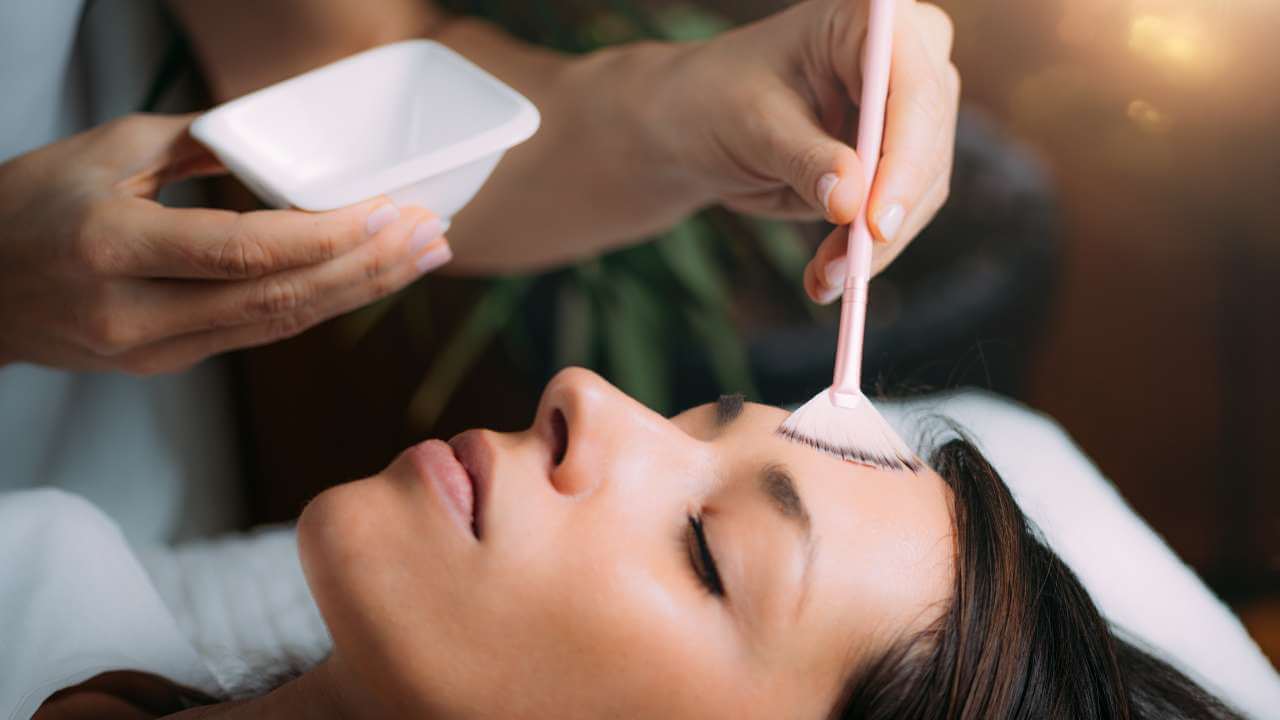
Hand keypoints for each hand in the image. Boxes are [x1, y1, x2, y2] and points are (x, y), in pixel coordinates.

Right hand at [0, 113, 452, 373]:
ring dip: (358, 293)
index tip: (386, 211)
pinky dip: (317, 306)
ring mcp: (151, 350)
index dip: (325, 237)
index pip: (243, 250)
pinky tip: (362, 281)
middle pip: (278, 300)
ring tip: (418, 261)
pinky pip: (257, 334)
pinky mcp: (165, 365)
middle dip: (367, 269)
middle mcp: (134, 311)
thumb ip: (196, 142)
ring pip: (278, 327)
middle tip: (430, 237)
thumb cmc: (24, 208)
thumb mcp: (101, 151)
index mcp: (112, 245)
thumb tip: (276, 133)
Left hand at [663, 0, 958, 302]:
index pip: (912, 89)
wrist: (704, 122)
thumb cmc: (719, 101)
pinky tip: (828, 277)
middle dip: (886, 216)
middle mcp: (905, 55)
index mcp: (869, 20)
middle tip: (842, 271)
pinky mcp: (901, 155)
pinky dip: (867, 249)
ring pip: (922, 187)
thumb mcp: (753, 127)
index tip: (875, 224)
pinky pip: (902, 210)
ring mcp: (909, 107)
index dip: (903, 161)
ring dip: (875, 245)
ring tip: (823, 281)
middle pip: (926, 143)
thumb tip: (850, 202)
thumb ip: (804, 159)